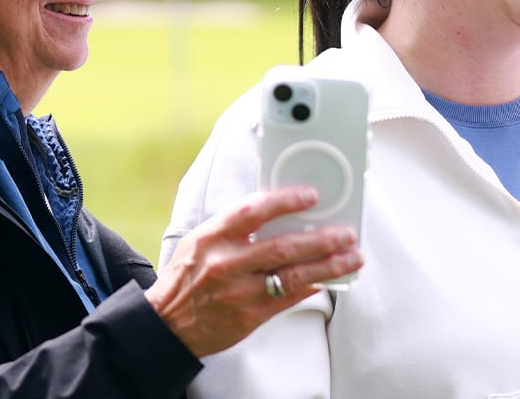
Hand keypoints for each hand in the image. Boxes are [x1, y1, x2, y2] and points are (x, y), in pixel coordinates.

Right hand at [146, 186, 363, 356]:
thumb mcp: (202, 241)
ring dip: (329, 265)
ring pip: (294, 275)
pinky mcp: (250, 316)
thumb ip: (237, 226)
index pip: (253, 212)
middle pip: (283, 246)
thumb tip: (282, 210)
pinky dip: (314, 286)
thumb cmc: (189, 276)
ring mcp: (240, 292)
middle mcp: (227, 263)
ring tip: (353, 257)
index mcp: (213, 238)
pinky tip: (332, 279)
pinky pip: (290, 298)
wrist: (166, 325)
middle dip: (322, 239)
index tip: (313, 195)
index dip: (285, 201)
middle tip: (347, 232)